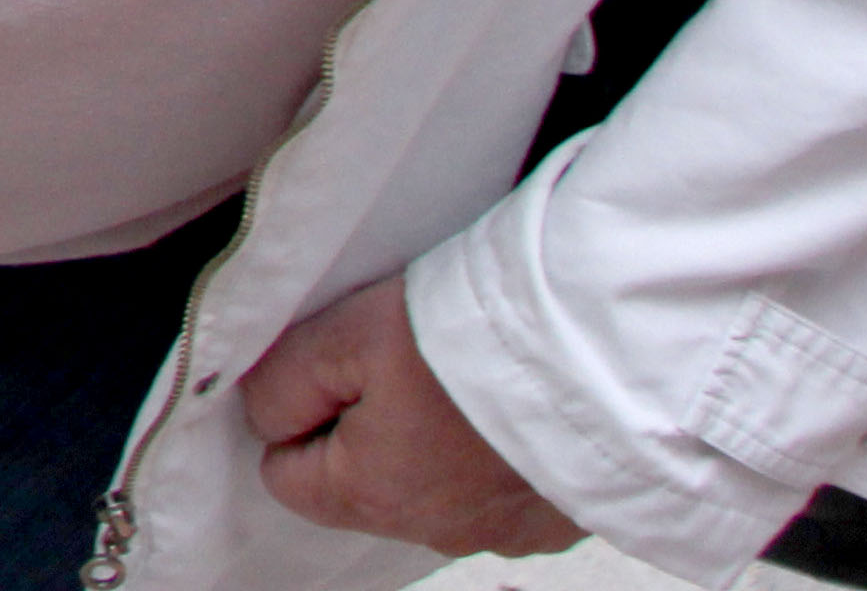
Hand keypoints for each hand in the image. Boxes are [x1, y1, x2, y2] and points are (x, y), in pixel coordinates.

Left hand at [243, 281, 582, 556]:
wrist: (600, 354)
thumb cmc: (468, 341)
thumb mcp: (342, 336)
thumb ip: (284, 382)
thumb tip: (265, 414)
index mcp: (373, 497)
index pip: (287, 476)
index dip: (298, 416)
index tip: (332, 372)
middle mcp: (437, 530)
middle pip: (362, 483)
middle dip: (365, 429)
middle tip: (398, 366)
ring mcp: (503, 530)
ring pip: (432, 487)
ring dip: (432, 442)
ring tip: (457, 379)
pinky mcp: (555, 517)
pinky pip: (496, 489)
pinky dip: (491, 454)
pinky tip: (505, 406)